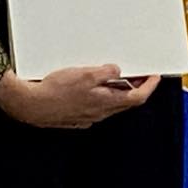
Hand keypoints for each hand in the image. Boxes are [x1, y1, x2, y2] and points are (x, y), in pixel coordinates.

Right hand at [0, 66, 159, 128]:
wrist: (32, 106)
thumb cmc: (56, 91)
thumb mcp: (85, 74)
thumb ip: (104, 72)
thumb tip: (117, 70)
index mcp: (106, 102)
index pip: (137, 97)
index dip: (149, 87)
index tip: (155, 77)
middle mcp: (100, 112)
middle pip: (126, 102)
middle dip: (137, 87)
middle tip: (141, 74)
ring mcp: (89, 116)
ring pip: (112, 104)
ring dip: (119, 91)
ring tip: (119, 76)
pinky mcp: (78, 116)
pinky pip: (98, 106)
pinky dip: (104, 95)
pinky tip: (96, 86)